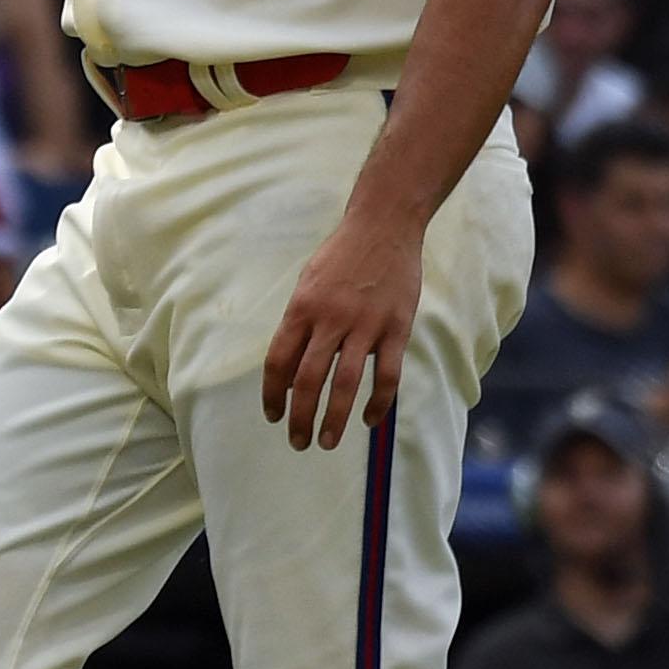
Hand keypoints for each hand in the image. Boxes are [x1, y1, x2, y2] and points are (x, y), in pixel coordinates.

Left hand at [262, 201, 425, 450]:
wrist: (383, 226)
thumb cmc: (341, 256)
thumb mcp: (308, 283)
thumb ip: (299, 323)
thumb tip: (289, 367)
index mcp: (301, 309)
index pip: (278, 362)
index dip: (272, 394)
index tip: (272, 416)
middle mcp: (329, 320)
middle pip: (307, 380)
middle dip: (299, 417)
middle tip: (297, 442)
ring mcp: (365, 325)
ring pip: (345, 384)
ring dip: (334, 419)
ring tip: (327, 442)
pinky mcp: (396, 329)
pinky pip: (387, 376)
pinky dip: (378, 403)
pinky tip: (369, 420)